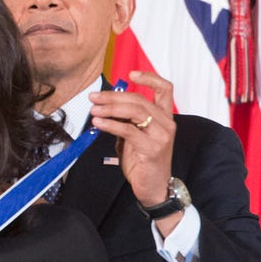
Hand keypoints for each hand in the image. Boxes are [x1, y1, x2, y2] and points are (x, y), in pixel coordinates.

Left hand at [89, 70, 180, 232]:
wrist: (154, 188)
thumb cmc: (144, 162)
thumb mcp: (134, 137)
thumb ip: (126, 121)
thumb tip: (105, 107)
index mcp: (165, 117)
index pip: (164, 89)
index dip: (149, 77)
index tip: (130, 73)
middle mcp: (166, 123)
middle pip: (139, 99)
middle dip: (113, 96)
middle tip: (94, 97)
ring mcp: (161, 136)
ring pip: (135, 111)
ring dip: (110, 108)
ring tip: (94, 110)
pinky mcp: (152, 148)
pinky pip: (128, 131)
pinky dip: (111, 124)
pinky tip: (99, 124)